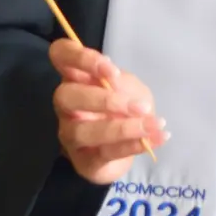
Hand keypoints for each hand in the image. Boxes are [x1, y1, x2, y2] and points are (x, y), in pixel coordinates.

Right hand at [50, 39, 167, 184]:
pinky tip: (154, 139)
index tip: (110, 68)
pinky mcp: (83, 161)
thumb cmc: (126, 106)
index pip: (60, 55)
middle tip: (139, 106)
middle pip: (65, 96)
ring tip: (153, 124)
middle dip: (104, 99)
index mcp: (76, 77)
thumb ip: (119, 82)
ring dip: (123, 128)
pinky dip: (132, 145)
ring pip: (83, 131)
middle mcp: (66, 105)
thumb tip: (111, 79)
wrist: (133, 142)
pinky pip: (104, 152)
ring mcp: (70, 135)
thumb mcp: (129, 87)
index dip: (79, 57)